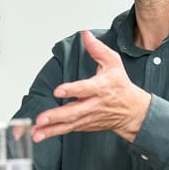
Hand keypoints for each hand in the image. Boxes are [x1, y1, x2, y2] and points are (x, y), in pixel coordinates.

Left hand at [32, 31, 151, 142]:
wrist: (133, 111)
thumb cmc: (121, 86)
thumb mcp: (114, 63)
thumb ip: (98, 49)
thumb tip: (86, 35)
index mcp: (101, 87)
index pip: (85, 89)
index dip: (72, 90)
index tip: (59, 91)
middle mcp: (94, 104)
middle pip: (74, 112)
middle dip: (56, 116)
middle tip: (41, 118)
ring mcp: (88, 117)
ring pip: (68, 124)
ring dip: (51, 129)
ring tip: (36, 132)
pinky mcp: (84, 125)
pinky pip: (67, 130)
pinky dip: (53, 133)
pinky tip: (40, 135)